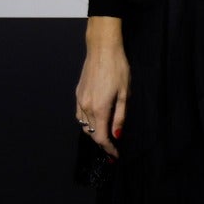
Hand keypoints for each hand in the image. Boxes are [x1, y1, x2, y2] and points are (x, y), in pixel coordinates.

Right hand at [74, 16, 127, 157]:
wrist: (102, 49)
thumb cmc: (118, 68)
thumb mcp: (125, 94)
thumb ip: (120, 116)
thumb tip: (117, 135)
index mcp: (100, 109)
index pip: (102, 138)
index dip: (109, 149)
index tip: (115, 155)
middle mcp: (86, 107)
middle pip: (92, 134)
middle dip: (102, 143)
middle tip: (113, 147)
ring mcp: (80, 100)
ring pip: (84, 125)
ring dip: (94, 133)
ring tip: (105, 135)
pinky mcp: (78, 93)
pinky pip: (80, 115)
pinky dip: (87, 122)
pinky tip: (95, 120)